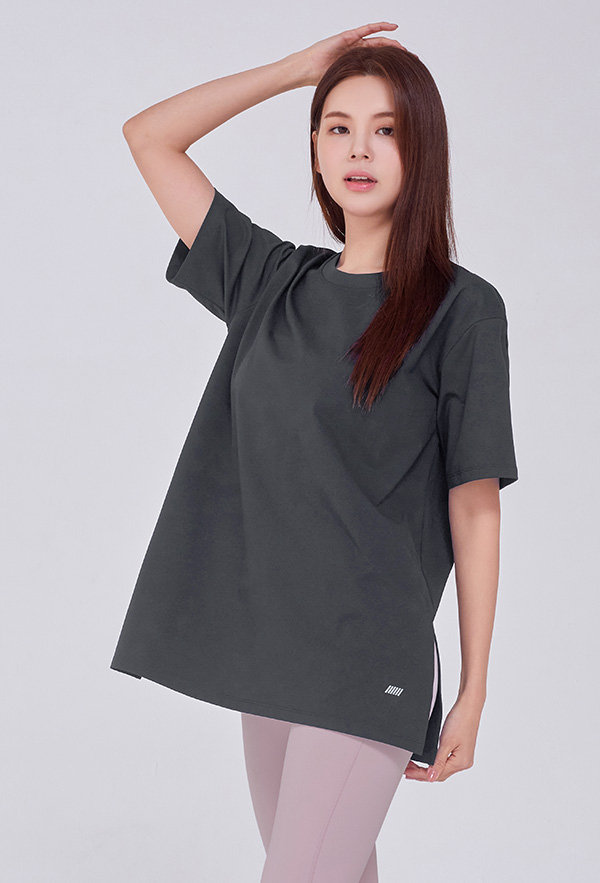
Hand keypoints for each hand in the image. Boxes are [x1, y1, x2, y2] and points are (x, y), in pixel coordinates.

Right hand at [292, 22, 408, 87]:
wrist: (306, 69)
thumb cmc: (320, 79)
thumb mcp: (343, 88)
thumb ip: (354, 95)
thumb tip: (365, 117)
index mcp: (357, 63)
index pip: (379, 62)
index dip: (392, 65)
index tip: (406, 71)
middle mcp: (357, 51)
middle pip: (382, 50)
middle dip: (397, 53)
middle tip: (412, 59)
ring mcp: (353, 42)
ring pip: (377, 40)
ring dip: (392, 42)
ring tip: (405, 46)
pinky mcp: (347, 36)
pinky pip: (365, 30)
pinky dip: (379, 27)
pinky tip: (392, 27)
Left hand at [403, 696, 481, 782]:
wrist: (469, 706)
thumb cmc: (460, 720)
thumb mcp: (446, 742)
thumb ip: (438, 761)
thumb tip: (431, 777)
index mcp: (461, 762)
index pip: (437, 774)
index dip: (420, 775)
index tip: (407, 773)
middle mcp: (463, 763)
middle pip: (439, 774)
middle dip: (422, 774)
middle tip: (406, 771)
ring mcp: (463, 758)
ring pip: (442, 769)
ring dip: (427, 770)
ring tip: (412, 768)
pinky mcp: (461, 752)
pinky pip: (445, 763)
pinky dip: (435, 764)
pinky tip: (426, 763)